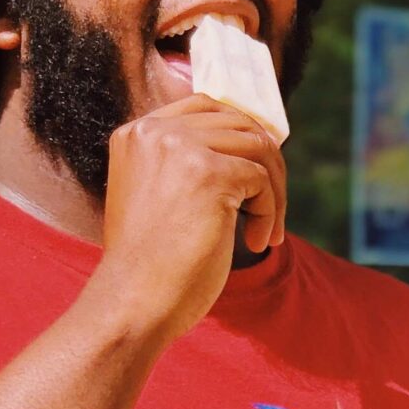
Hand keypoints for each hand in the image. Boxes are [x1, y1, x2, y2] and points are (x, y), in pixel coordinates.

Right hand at [88, 94, 287, 345]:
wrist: (134, 302)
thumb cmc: (150, 264)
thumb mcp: (158, 195)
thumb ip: (187, 162)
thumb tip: (254, 143)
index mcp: (137, 133)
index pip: (206, 106)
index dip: (242, 135)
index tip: (256, 174)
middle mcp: (155, 132)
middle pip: (239, 125)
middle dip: (267, 167)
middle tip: (271, 210)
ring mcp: (182, 149)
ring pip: (258, 149)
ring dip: (273, 193)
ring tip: (266, 232)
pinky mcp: (210, 174)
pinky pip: (262, 181)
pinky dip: (270, 214)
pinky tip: (256, 243)